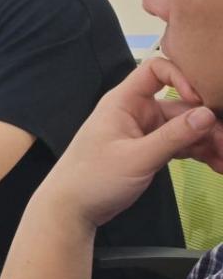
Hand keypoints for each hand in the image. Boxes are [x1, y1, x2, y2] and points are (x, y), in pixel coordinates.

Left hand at [37, 58, 222, 227]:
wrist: (71, 208)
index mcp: (124, 102)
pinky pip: (180, 145)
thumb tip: (208, 114)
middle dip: (207, 123)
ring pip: (185, 128)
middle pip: (180, 106)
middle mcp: (136, 111)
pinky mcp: (148, 149)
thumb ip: (173, 136)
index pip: (155, 70)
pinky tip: (218, 165)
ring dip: (208, 141)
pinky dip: (198, 153)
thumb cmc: (94, 178)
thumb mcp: (137, 158)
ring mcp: (143, 131)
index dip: (181, 78)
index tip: (200, 100)